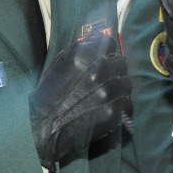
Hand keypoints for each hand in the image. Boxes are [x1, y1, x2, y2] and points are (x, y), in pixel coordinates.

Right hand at [29, 26, 131, 170]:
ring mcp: (109, 91)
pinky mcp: (114, 111)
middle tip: (107, 79)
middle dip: (114, 69)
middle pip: (121, 62)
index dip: (107, 51)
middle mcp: (100, 70)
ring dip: (119, 87)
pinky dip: (120, 105)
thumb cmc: (47, 95)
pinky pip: (127, 103)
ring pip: (126, 83)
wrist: (45, 129)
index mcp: (84, 55)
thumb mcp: (59, 65)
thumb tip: (95, 44)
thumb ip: (79, 52)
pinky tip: (108, 109)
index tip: (105, 58)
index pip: (109, 43)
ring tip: (108, 95)